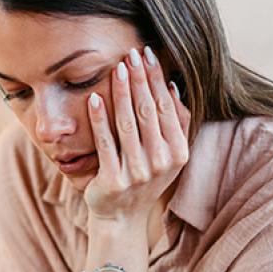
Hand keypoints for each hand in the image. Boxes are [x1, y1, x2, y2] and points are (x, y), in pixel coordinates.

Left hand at [83, 46, 189, 223]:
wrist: (121, 218)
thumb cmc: (142, 180)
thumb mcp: (166, 156)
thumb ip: (173, 125)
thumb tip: (172, 88)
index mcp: (178, 153)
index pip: (166, 108)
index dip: (156, 80)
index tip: (147, 55)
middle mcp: (161, 163)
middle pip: (148, 112)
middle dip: (140, 80)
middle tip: (131, 53)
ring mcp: (137, 172)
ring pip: (127, 124)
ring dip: (122, 93)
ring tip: (116, 68)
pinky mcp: (113, 180)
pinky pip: (105, 142)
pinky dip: (99, 119)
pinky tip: (94, 98)